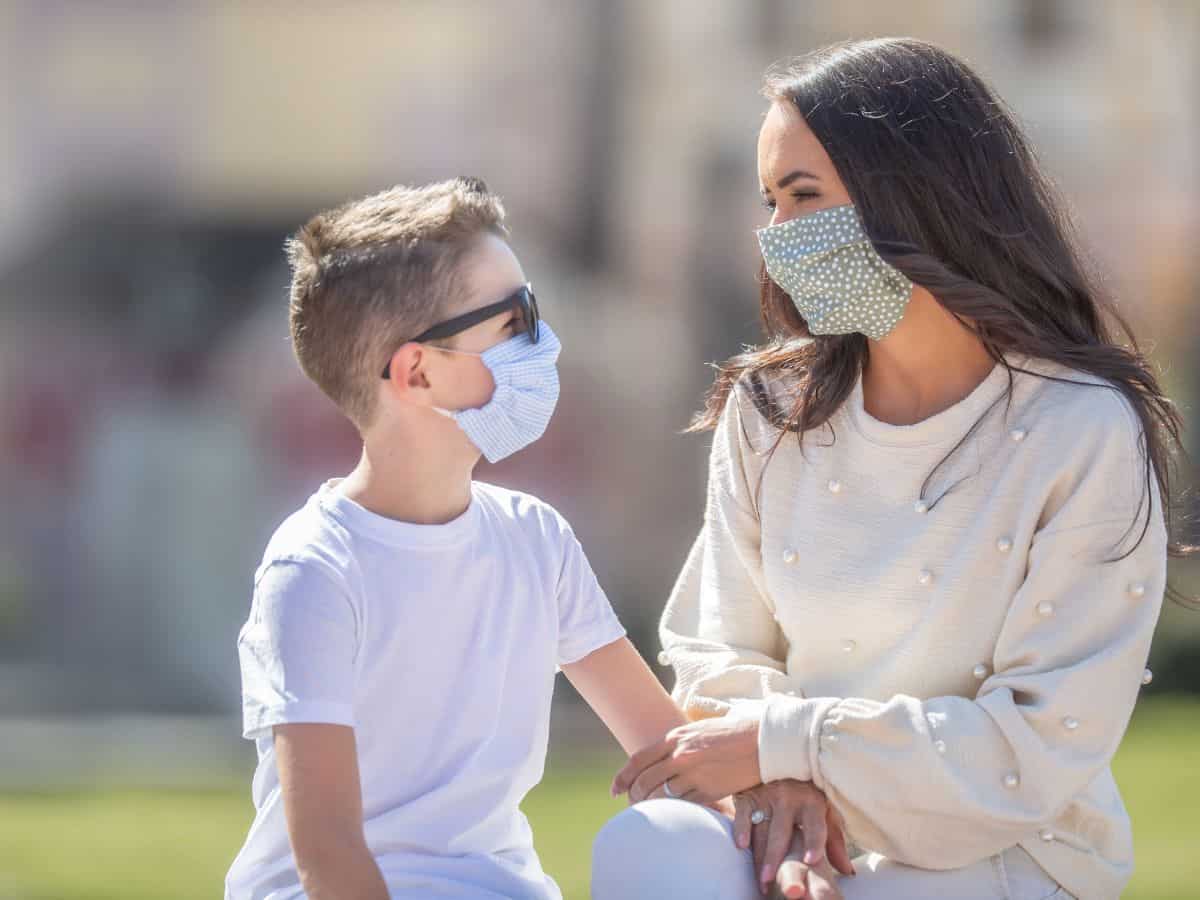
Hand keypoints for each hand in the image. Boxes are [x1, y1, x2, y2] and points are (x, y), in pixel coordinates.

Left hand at [611, 715, 760, 805]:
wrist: (761, 740)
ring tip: (654, 813)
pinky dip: (679, 811)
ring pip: (662, 797)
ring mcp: (693, 774)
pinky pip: (685, 805)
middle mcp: (679, 756)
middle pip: (645, 782)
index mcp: (675, 738)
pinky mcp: (709, 790)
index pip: (638, 760)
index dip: (622, 777)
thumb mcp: (698, 731)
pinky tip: (679, 814)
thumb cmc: (731, 733)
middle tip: (633, 806)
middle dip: (634, 797)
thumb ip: (679, 744)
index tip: (614, 791)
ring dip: (655, 806)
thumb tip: (663, 758)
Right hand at [732, 781, 853, 894]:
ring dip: (759, 856)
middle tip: (771, 882)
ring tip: (761, 880)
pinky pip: (743, 815)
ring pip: (761, 830)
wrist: (780, 762)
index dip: (814, 842)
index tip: (810, 861)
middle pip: (782, 833)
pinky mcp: (749, 796)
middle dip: (775, 858)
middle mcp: (789, 798)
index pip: (815, 826)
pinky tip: (741, 846)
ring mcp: (767, 797)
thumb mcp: (824, 811)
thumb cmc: (807, 794)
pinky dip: (741, 830)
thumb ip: (834, 841)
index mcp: (812, 802)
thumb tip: (848, 870)